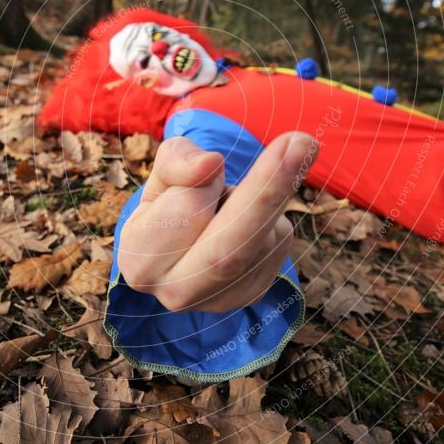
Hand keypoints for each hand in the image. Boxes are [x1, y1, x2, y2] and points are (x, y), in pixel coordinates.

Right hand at [118, 132, 317, 312]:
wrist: (182, 241)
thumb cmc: (169, 198)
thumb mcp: (163, 170)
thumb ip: (177, 161)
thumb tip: (210, 165)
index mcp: (141, 262)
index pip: (184, 213)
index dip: (204, 183)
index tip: (217, 159)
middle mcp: (178, 293)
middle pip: (230, 250)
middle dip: (267, 193)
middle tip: (302, 143)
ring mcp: (220, 301)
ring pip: (263, 237)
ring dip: (256, 198)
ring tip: (226, 200)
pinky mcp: (254, 294)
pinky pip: (279, 241)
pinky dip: (268, 215)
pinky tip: (243, 220)